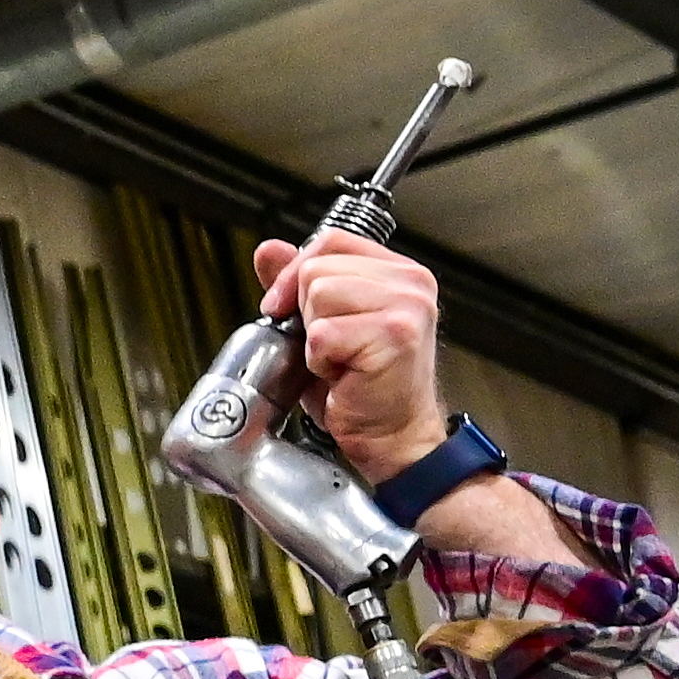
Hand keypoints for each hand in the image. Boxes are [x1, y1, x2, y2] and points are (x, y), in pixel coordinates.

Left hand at [248, 229, 449, 479]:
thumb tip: (268, 250)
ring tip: (340, 361)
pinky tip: (344, 375)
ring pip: (318, 295)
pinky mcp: (395, 335)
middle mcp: (411, 283)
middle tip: (332, 348)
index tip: (285, 307)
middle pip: (317, 268)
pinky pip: (323, 334)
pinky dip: (320, 361)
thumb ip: (299, 285)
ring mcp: (407, 306)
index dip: (296, 272)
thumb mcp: (322, 326)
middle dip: (305, 313)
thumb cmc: (362, 389)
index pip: (330, 241)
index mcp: (398, 272)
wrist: (393, 438)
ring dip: (314, 339)